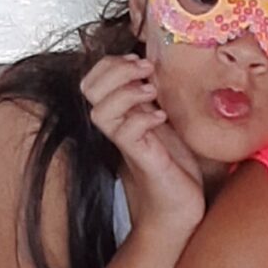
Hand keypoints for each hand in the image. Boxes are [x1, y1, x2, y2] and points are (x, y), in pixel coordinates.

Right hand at [81, 54, 207, 237]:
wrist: (178, 209)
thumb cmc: (176, 165)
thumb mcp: (168, 120)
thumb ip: (158, 96)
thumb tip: (166, 63)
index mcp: (124, 112)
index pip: (93, 80)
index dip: (110, 63)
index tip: (138, 58)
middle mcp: (119, 126)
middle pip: (89, 90)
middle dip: (115, 70)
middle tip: (145, 68)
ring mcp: (127, 143)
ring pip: (100, 112)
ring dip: (126, 93)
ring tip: (152, 91)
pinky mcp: (142, 159)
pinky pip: (126, 133)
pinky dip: (144, 118)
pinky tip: (162, 117)